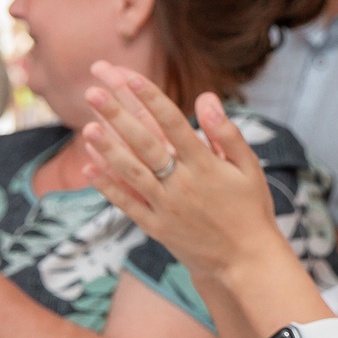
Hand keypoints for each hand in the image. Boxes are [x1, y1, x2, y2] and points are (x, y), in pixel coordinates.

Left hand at [79, 64, 284, 282]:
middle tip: (93, 92)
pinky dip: (108, 186)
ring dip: (107, 149)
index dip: (151, 99)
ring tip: (86, 127)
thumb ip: (226, 133)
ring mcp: (167, 207)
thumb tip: (206, 98)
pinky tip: (90, 167)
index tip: (130, 77)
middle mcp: (183, 184)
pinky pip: (128, 203)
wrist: (247, 260)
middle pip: (145, 144)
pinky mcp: (156, 227)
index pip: (174, 124)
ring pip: (131, 173)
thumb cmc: (251, 209)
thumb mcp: (249, 168)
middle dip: (117, 116)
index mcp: (207, 166)